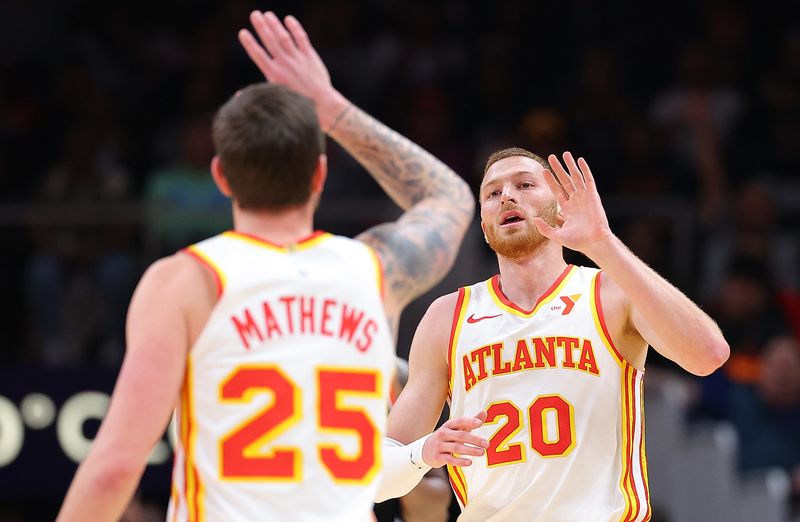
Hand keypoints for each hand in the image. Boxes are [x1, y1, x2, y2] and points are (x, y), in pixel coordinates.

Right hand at [238, 11, 347, 129]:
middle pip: (270, 41)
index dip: (249, 43)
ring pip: (284, 38)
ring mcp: (298, 59)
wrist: (322, 105)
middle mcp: (284, 65)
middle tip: (254, 14)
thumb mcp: (276, 99)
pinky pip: (301, 39)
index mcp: (274, 75)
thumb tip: (238, 95)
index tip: (242, 32)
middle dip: (261, 27)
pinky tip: (288, 19)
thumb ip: (258, 92)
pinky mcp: (310, 57)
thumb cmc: (297, 104)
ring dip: (275, 25)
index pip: (258, 55)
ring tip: (267, 14)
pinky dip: (295, 28)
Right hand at [422, 411, 487, 467]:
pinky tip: (469, 462)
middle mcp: (443, 434)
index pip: (460, 421)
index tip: (480, 423)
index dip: (469, 421)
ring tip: (482, 453)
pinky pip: (450, 460)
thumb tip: (484, 411)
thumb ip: (470, 421)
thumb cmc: (446, 437)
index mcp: (448, 425)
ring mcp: (440, 445)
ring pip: (456, 448)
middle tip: (487, 444)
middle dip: (474, 439)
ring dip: (470, 451)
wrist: (426, 449)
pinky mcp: (438, 457)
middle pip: (460, 436)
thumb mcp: (456, 428)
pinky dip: (460, 461)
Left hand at [533, 152, 613, 257]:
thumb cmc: (578, 242)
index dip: (550, 181)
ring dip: (570, 165)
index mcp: (567, 209)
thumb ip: (544, 228)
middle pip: (565, 181)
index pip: (557, 190)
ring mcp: (584, 197)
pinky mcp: (593, 196)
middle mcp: (575, 201)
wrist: (593, 242)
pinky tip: (580, 160)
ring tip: (565, 154)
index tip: (543, 171)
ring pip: (576, 177)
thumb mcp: (556, 235)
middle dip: (558, 169)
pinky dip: (584, 170)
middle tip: (551, 157)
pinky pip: (588, 180)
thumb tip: (533, 220)